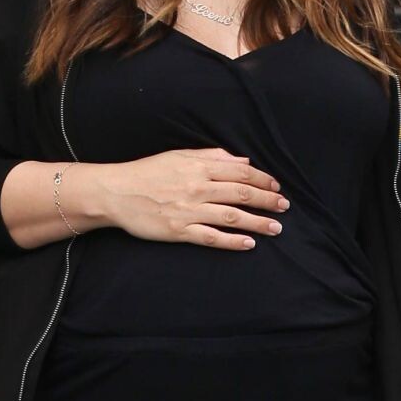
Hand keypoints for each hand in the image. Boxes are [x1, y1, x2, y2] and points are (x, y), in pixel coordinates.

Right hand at [101, 148, 289, 249]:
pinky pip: (211, 237)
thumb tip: (243, 162)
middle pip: (241, 194)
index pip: (240, 172)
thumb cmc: (147, 172)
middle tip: (284, 207)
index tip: (276, 187)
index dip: (262, 180)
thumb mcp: (179, 156)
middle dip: (267, 200)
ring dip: (258, 223)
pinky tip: (249, 244)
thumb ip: (212, 157)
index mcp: (198, 167)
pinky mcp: (179, 231)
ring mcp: (189, 211)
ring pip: (232, 216)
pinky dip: (232, 241)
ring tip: (276, 228)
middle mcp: (197, 188)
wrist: (116, 192)